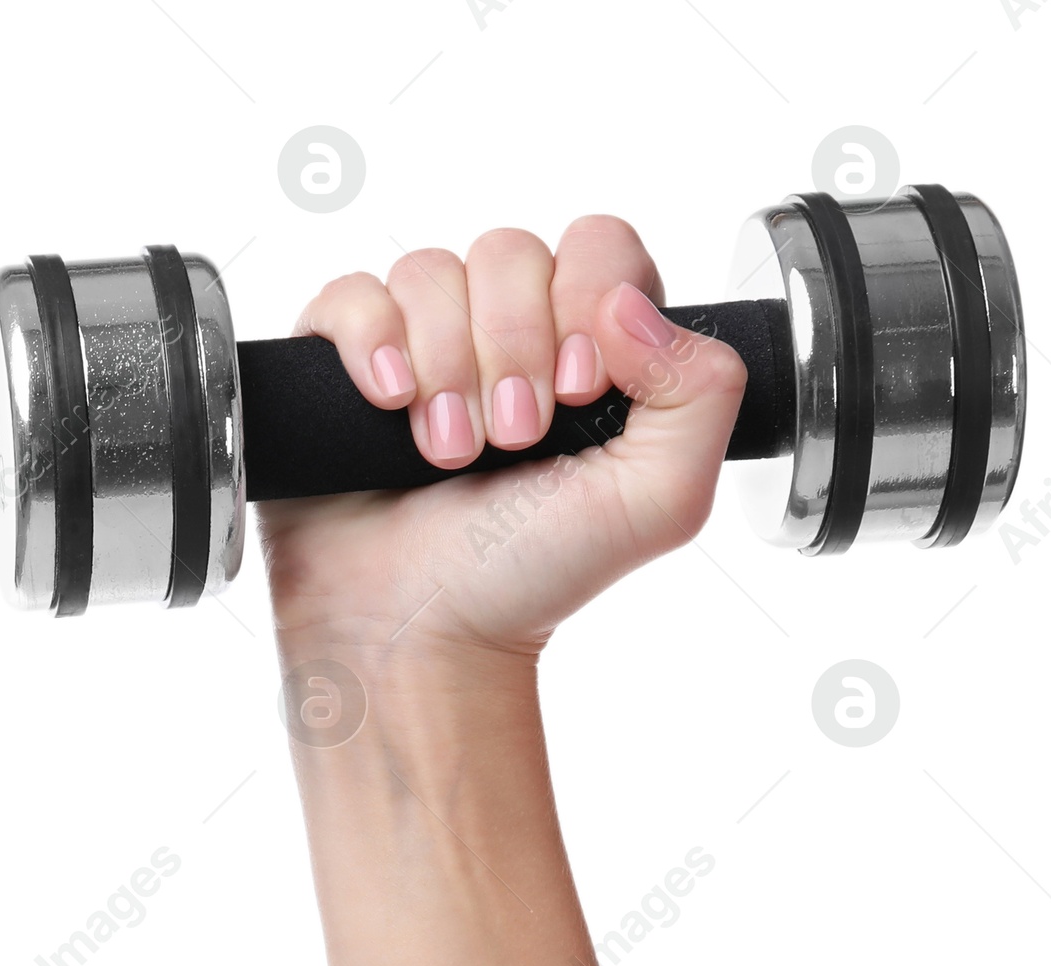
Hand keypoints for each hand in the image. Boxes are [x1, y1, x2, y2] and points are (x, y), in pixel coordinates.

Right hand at [256, 216, 746, 661]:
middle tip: (512, 439)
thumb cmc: (532, 575)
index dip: (587, 302)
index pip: (599, 248)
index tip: (581, 393)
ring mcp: (425, 340)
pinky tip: (390, 407)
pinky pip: (355, 294)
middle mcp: (510, 332)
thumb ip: (702, 393)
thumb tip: (630, 301)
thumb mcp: (661, 501)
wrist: (423, 631)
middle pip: (510, 252)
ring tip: (450, 455)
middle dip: (512, 349)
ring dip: (446, 368)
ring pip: (431, 270)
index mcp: (592, 347)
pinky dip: (374, 344)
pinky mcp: (348, 356)